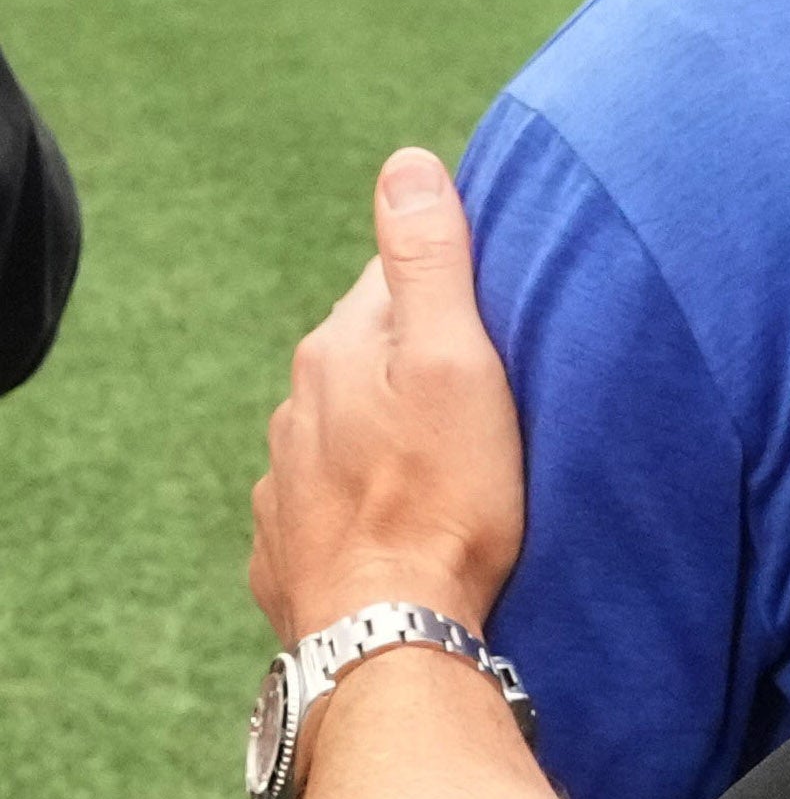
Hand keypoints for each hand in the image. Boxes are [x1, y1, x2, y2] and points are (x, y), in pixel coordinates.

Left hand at [250, 150, 524, 644]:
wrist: (391, 635)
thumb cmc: (443, 495)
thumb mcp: (457, 361)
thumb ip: (430, 260)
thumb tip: (404, 163)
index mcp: (337, 349)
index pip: (396, 281)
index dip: (453, 298)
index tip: (496, 329)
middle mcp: (297, 405)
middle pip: (368, 353)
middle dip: (418, 363)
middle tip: (486, 399)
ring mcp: (283, 481)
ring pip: (347, 425)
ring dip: (389, 431)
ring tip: (449, 464)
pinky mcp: (288, 546)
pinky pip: (330, 496)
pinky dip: (365, 495)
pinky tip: (403, 517)